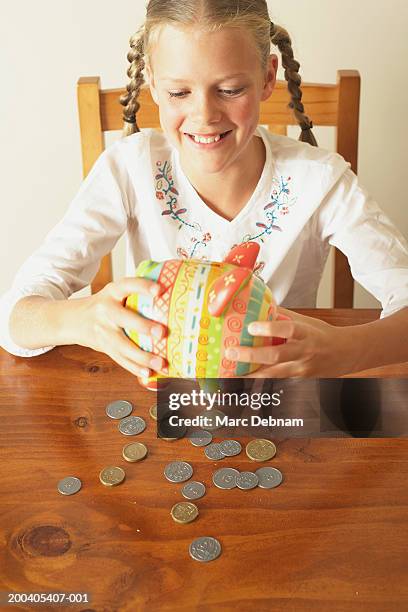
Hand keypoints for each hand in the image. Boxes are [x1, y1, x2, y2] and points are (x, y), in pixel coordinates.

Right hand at [78, 277, 167, 377]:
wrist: (74, 319)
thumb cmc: (106, 304)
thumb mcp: (116, 293)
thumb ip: (136, 294)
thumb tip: (172, 292)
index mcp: (112, 292)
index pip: (128, 285)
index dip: (142, 286)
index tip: (159, 290)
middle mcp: (106, 310)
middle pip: (123, 318)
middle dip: (143, 326)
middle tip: (161, 333)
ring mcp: (103, 330)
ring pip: (122, 345)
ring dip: (142, 356)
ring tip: (160, 363)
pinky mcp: (104, 347)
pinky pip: (120, 359)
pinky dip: (134, 368)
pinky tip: (147, 373)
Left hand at [225, 307, 357, 376]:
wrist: (346, 354)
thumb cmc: (321, 335)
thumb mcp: (305, 321)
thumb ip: (282, 315)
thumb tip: (258, 304)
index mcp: (306, 333)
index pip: (289, 329)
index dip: (269, 328)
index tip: (251, 326)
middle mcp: (304, 353)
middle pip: (276, 356)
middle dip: (251, 355)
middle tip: (231, 352)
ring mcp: (302, 370)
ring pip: (273, 375)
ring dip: (250, 375)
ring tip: (230, 372)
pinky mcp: (299, 382)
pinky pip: (276, 383)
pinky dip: (259, 383)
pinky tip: (244, 381)